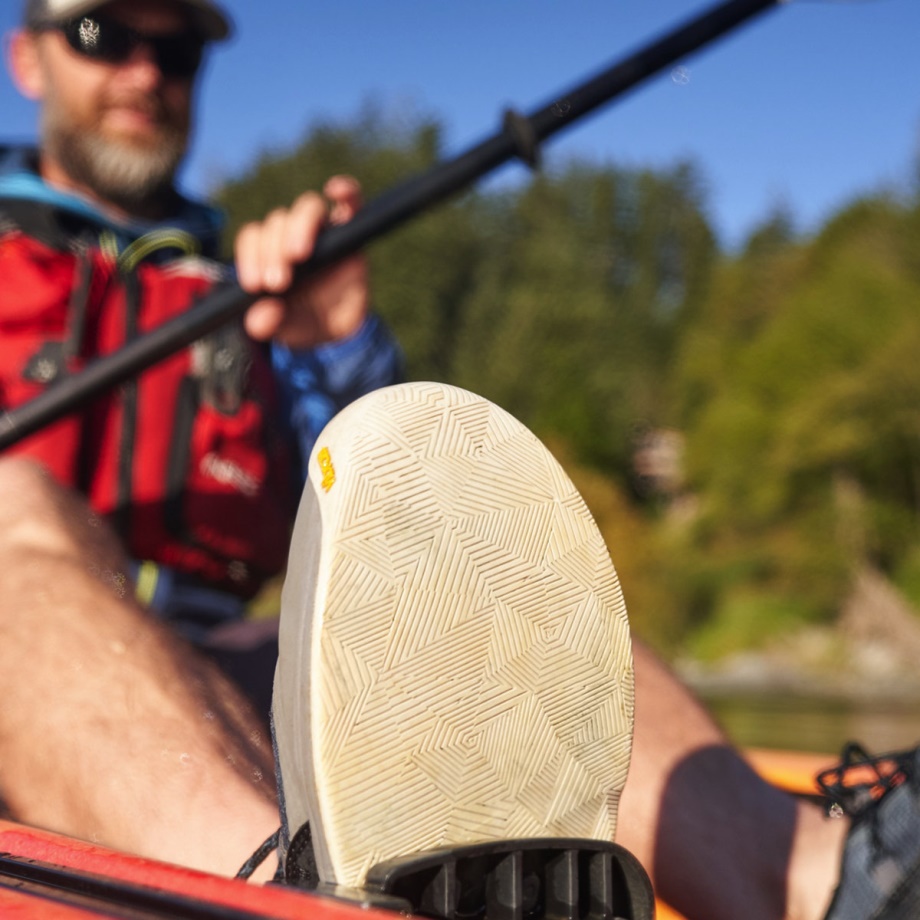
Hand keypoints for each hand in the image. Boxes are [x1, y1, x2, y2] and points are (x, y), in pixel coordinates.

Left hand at [234, 176, 369, 347]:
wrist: (339, 332)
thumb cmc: (304, 322)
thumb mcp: (283, 329)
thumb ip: (268, 324)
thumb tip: (258, 319)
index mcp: (269, 252)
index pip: (252, 237)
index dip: (250, 256)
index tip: (254, 285)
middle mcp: (293, 235)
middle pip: (278, 220)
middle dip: (273, 250)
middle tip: (278, 282)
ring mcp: (323, 231)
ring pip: (307, 208)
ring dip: (299, 227)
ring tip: (299, 256)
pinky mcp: (351, 232)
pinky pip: (350, 202)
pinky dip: (345, 190)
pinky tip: (336, 191)